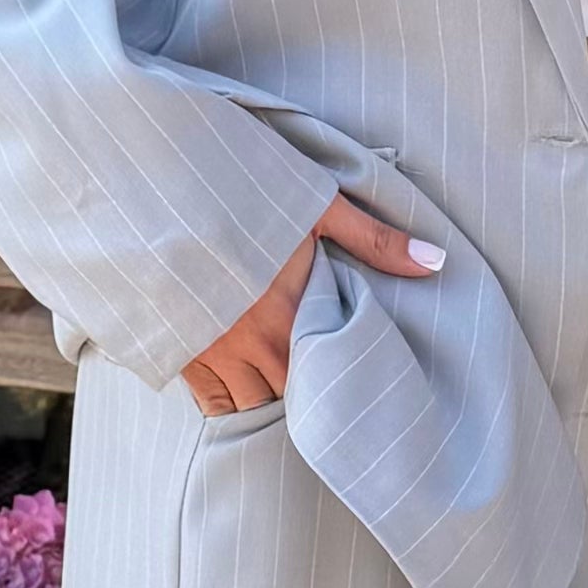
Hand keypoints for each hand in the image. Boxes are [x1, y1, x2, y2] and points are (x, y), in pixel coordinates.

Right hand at [182, 200, 444, 416]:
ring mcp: (212, 352)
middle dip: (312, 396)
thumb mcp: (311, 201)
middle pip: (295, 397)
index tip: (359, 377)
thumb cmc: (235, 185)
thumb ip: (374, 238)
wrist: (150, 181)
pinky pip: (210, 403)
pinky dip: (228, 403)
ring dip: (272, 400)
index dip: (346, 380)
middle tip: (329, 390)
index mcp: (295, 310)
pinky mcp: (177, 353)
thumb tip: (437, 262)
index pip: (332, 373)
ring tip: (287, 389)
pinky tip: (243, 389)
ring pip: (253, 406)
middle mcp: (255, 342)